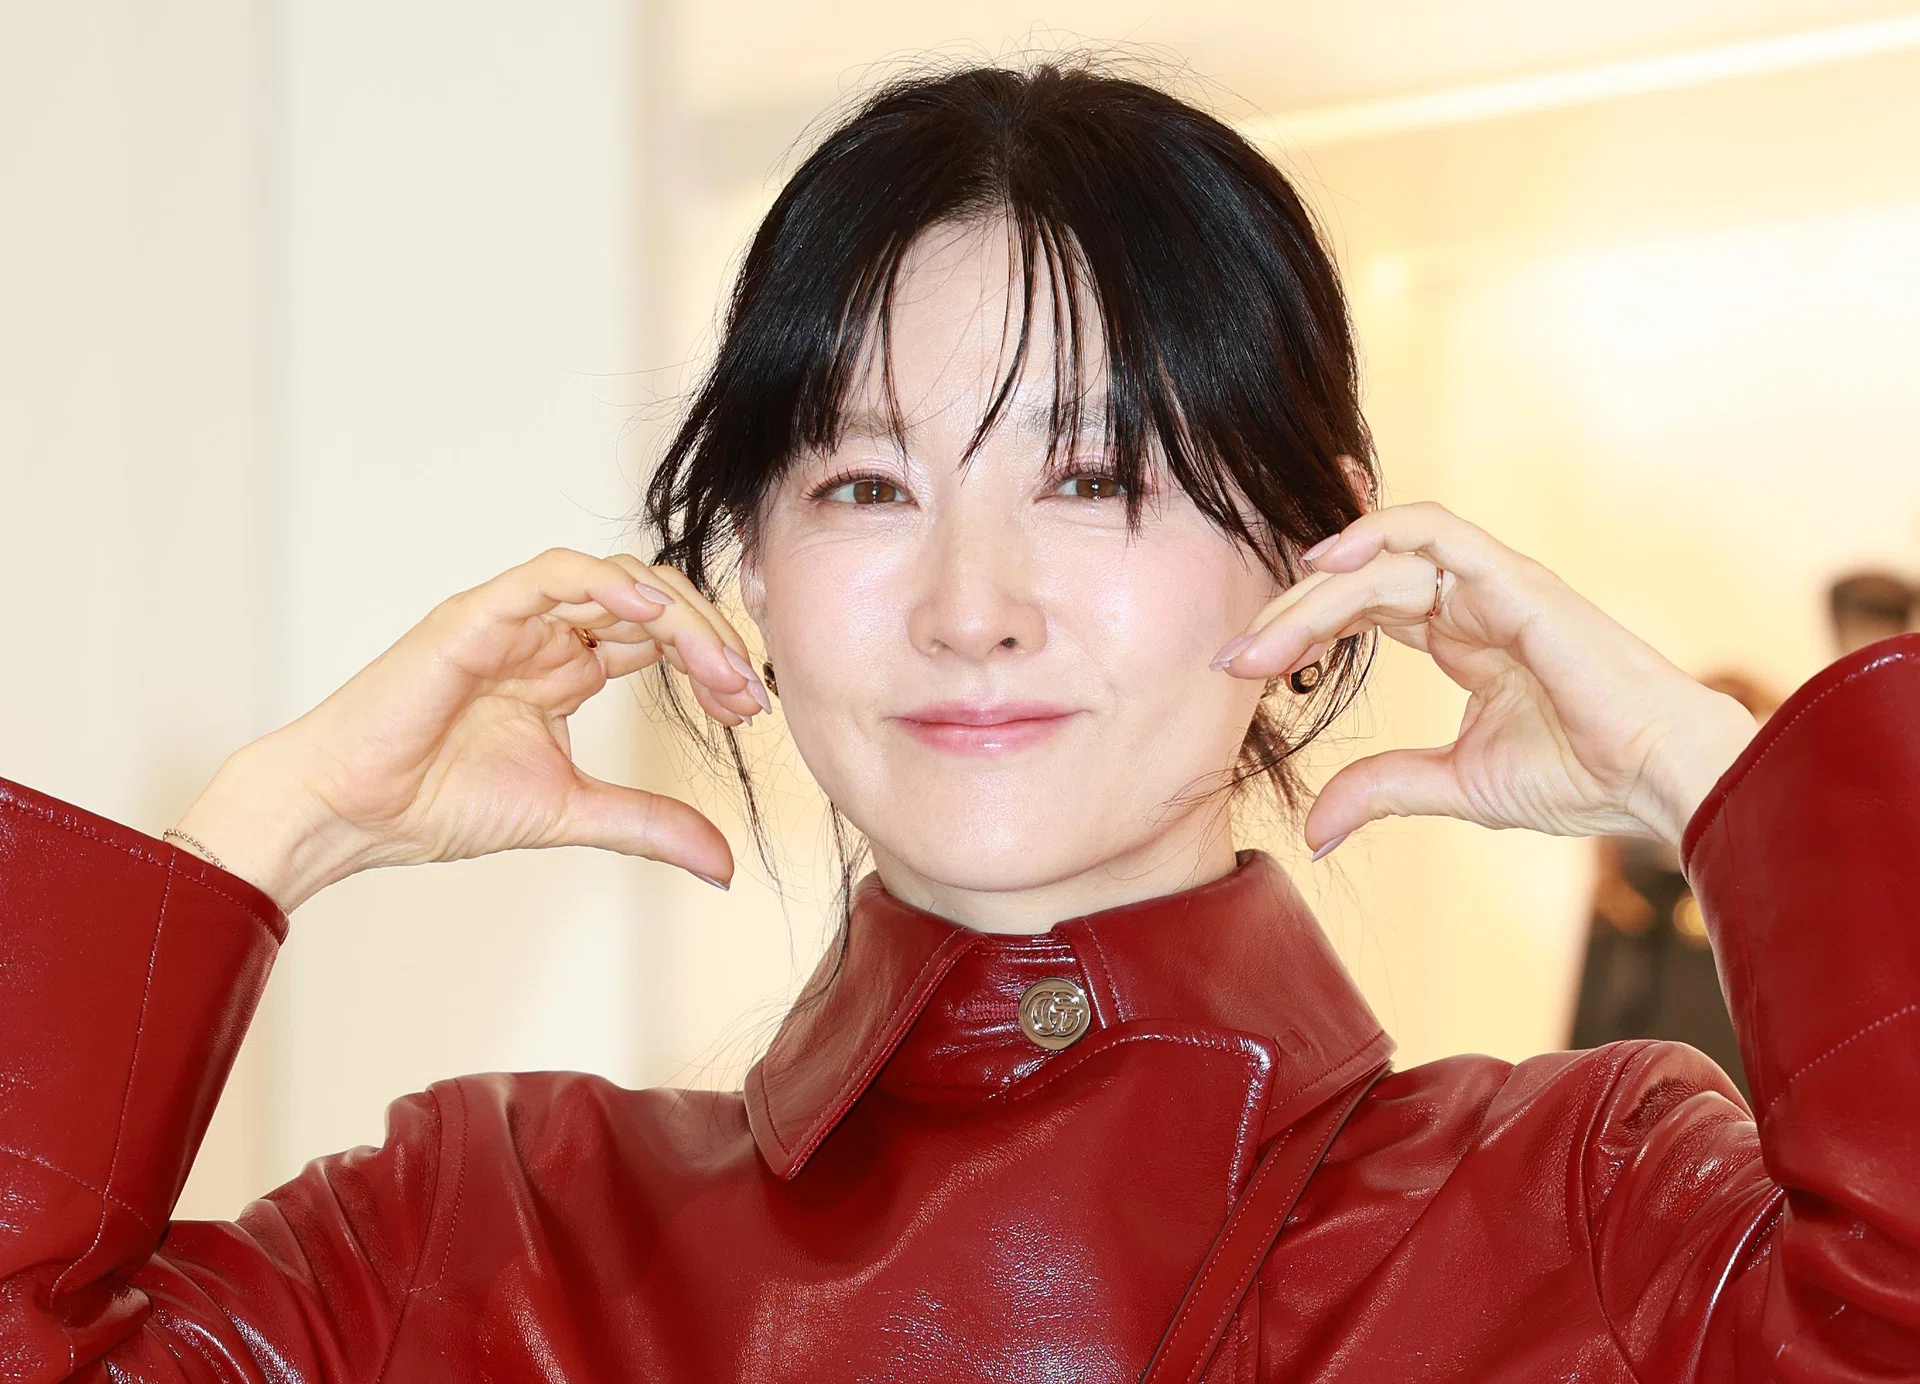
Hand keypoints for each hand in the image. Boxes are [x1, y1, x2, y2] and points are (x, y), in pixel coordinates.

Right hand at [174, 549, 771, 910]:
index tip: (751, 712)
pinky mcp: (475, 616)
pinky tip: (651, 613)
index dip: (713, 664)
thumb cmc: (435, 804)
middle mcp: (545, 634)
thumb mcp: (572, 813)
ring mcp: (512, 619)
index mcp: (566, 668)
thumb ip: (650, 824)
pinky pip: (552, 575)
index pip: (660, 640)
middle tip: (750, 692)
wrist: (347, 817)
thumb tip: (725, 863)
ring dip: (679, 617)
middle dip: (712, 640)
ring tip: (719, 665)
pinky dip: (606, 583)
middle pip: (652, 604)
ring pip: (616, 581)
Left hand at [1212, 502, 1759, 854]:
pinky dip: (1376, 533)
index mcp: (1462, 636)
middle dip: (1289, 617)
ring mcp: (1494, 584)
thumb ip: (1382, 789)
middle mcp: (1472, 600)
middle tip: (1232, 660)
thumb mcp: (1454, 787)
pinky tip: (1323, 565)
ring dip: (1313, 597)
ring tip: (1262, 643)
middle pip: (1358, 583)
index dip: (1300, 628)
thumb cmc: (1582, 778)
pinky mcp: (1515, 580)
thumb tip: (1313, 830)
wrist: (1660, 782)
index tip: (1240, 669)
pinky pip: (1435, 531)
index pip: (1362, 608)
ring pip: (1380, 560)